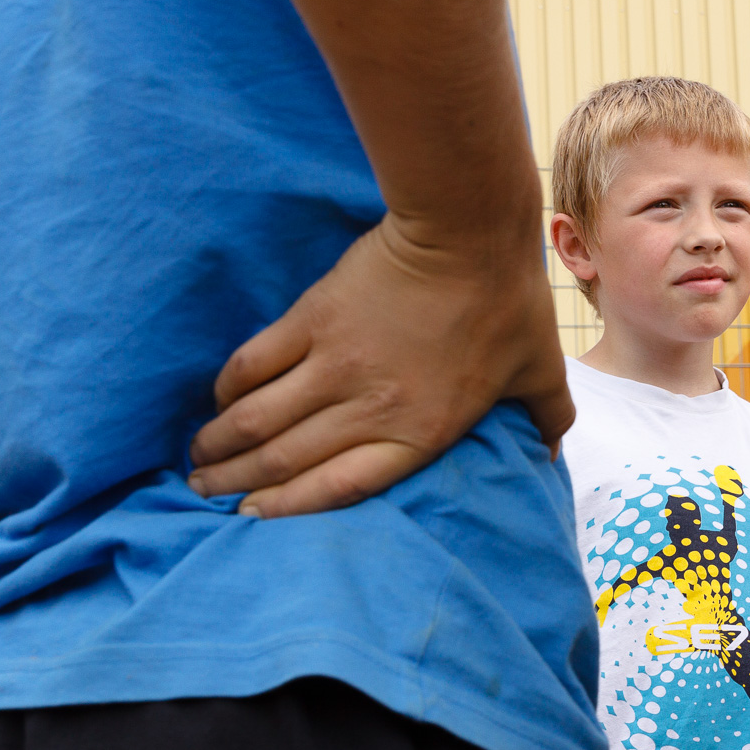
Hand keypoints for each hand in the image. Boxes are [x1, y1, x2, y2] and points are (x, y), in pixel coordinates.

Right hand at [187, 214, 573, 516]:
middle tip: (205, 495)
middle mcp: (369, 407)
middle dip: (237, 484)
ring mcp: (334, 364)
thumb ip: (547, 420)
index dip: (289, 509)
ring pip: (258, 420)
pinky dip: (229, 389)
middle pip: (285, 460)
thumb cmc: (509, 302)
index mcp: (420, 431)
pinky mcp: (311, 320)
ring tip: (198, 462)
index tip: (254, 518)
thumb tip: (552, 457)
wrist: (468, 231)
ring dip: (220, 445)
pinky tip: (216, 403)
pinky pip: (254, 365)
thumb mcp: (541, 370)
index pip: (340, 488)